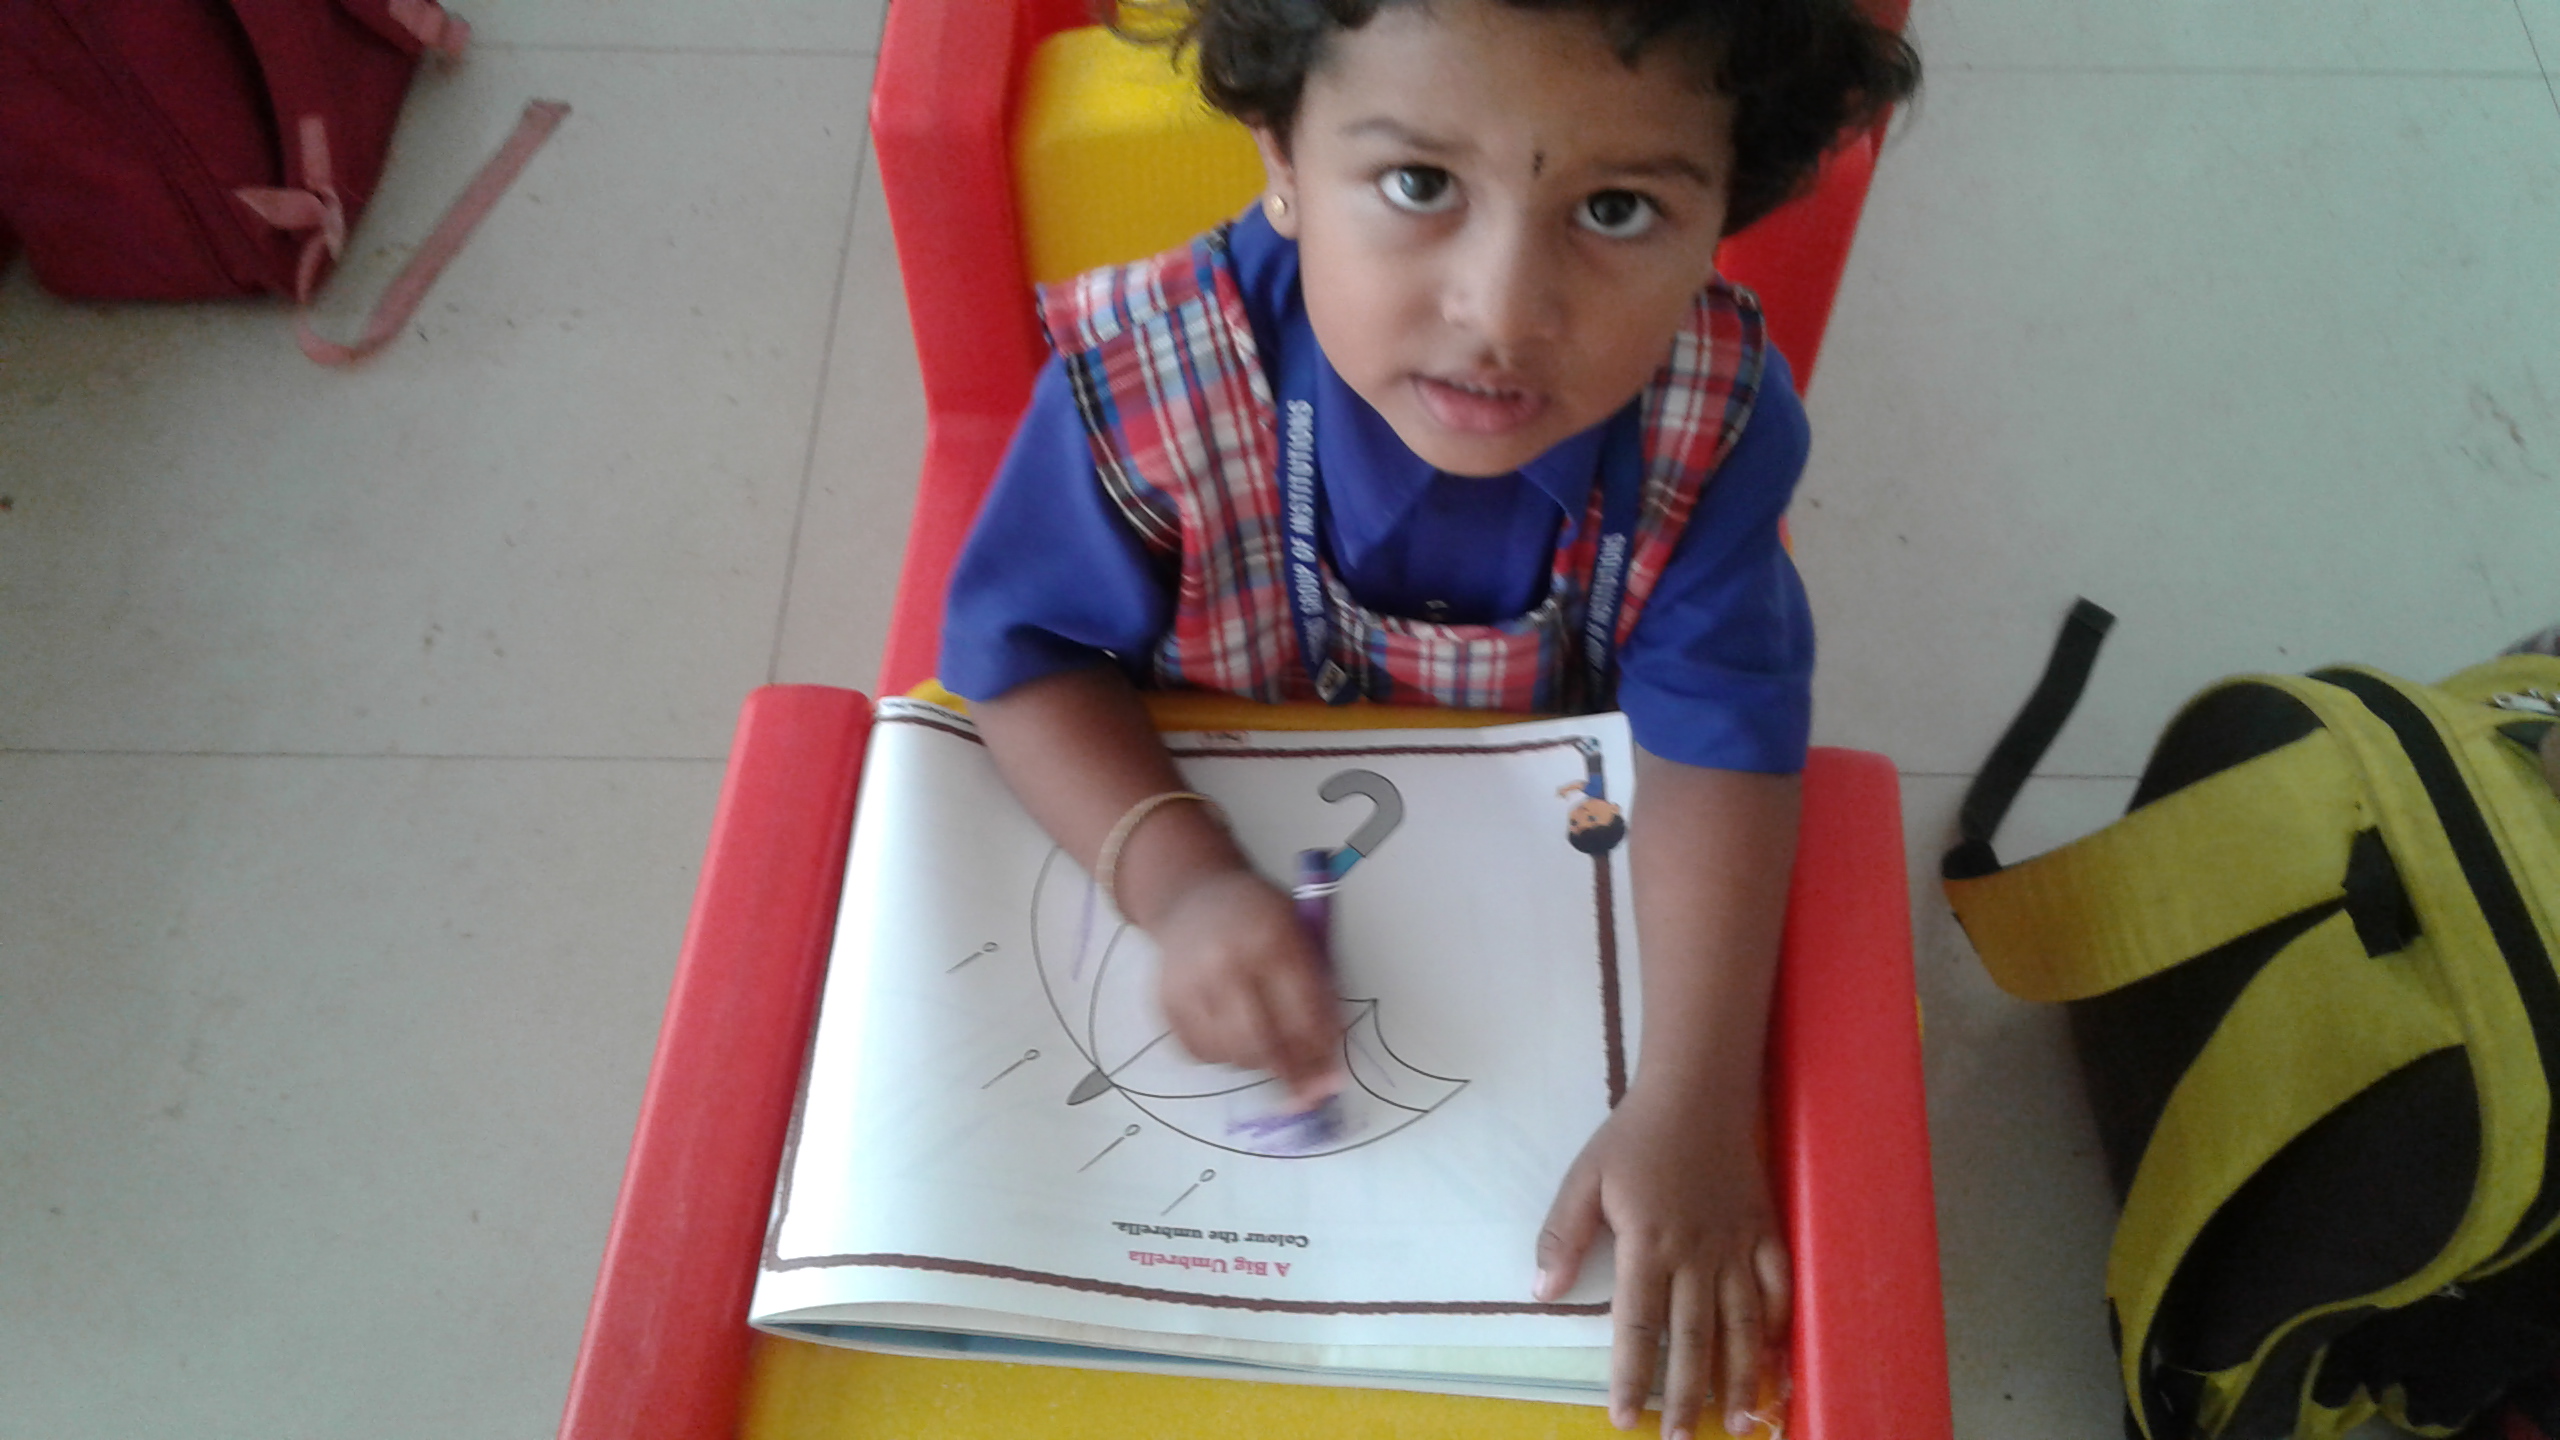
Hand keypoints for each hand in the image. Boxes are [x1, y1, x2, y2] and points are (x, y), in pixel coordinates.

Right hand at [1148, 867, 1343, 1107]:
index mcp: (1270, 939)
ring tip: (1267, 1045)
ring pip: (1230, 1055)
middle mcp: (1225, 962)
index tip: (1330, 1073)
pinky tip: (1233, 1037)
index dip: (1320, 1052)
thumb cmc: (1258, 917)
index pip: (1302, 1014)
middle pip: (1262, 1042)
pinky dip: (1222, 1057)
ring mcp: (1190, 984)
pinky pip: (1199, 1054)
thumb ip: (1320, 993)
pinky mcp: (1166, 1002)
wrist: (1193, 897)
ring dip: (1256, 1063)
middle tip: (1303, 1083)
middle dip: (1288, 1071)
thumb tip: (1328, 1060)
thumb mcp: (1299, 935)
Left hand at [1535, 1084, 1790, 1438]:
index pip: (1638, 1327)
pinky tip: (1774, 1360)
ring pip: (1741, 1325)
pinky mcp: (1766, 1231)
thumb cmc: (1636, 1136)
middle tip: (1678, 1438)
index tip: (1624, 1419)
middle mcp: (1697, 1254)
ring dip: (1740, 1378)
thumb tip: (1540, 1292)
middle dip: (1685, 1396)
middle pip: (1693, 1340)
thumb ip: (1563, 1236)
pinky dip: (1777, 1326)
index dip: (1631, 1377)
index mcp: (1648, 1244)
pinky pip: (1778, 1288)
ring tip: (1740, 1422)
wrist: (1699, 1091)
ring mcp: (1738, 1245)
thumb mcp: (1585, 1178)